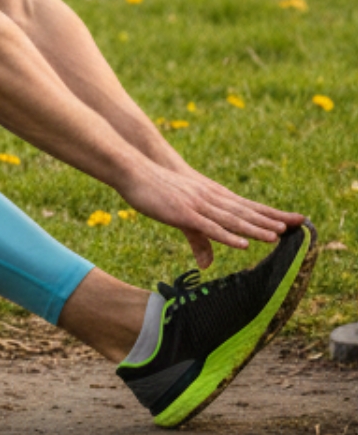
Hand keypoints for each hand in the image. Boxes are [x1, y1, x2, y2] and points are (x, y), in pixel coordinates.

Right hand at [117, 161, 303, 268]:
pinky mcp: (183, 213)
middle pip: (247, 212)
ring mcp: (198, 205)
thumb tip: (208, 264)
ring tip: (278, 235)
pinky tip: (243, 243)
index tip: (296, 220)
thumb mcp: (181, 216)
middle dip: (273, 219)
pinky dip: (227, 235)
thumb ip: (198, 240)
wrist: (133, 170)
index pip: (248, 207)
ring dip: (255, 228)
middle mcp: (210, 199)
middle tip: (301, 225)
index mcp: (212, 197)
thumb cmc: (156, 190)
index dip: (271, 214)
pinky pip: (209, 227)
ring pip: (232, 220)